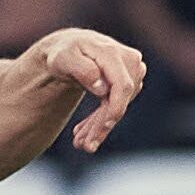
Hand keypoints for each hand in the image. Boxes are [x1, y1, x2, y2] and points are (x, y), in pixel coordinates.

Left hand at [26, 27, 148, 151]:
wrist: (68, 49)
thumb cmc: (63, 53)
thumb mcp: (63, 58)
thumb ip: (82, 70)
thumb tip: (102, 88)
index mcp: (112, 53)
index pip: (122, 85)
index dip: (116, 107)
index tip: (106, 126)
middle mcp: (128, 60)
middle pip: (121, 99)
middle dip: (103, 124)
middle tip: (84, 146)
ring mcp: (132, 71)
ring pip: (119, 105)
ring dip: (100, 126)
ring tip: (80, 142)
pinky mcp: (128, 82)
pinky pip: (116, 106)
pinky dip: (101, 120)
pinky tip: (84, 132)